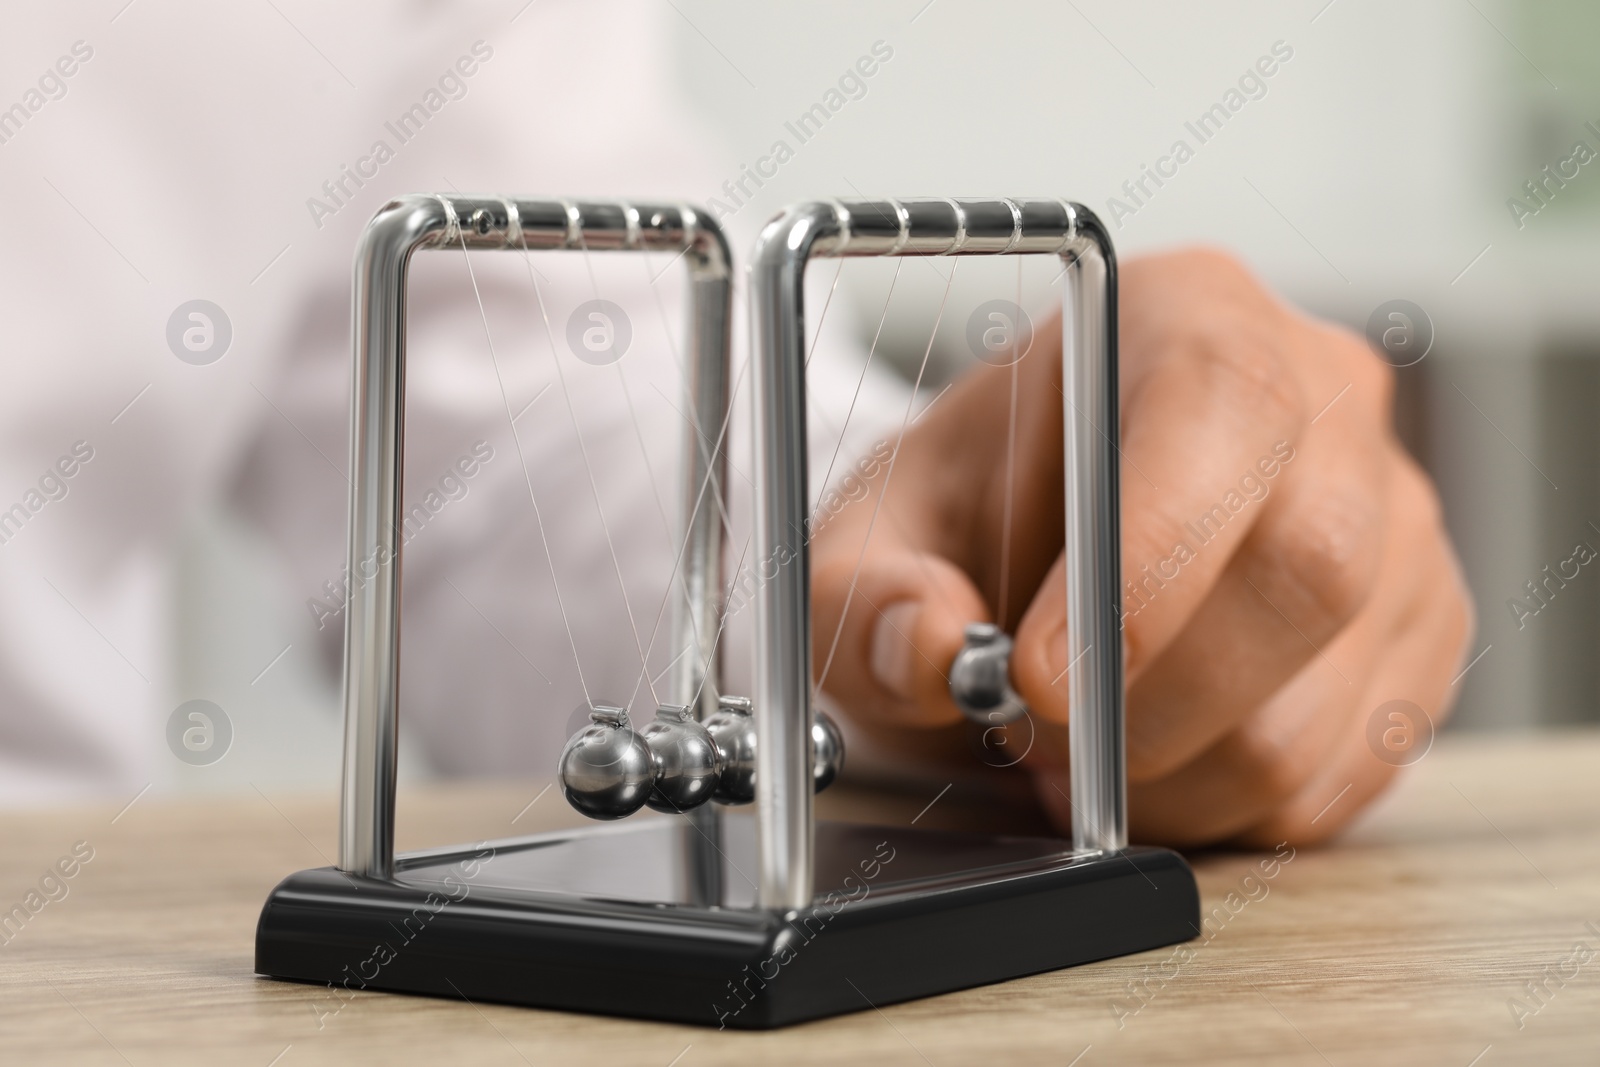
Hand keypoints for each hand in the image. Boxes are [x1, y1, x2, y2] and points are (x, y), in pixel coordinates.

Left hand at [809, 249, 1473, 846]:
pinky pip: (1347, 773)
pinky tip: (1151, 768)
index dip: (1145, 562)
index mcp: (1188, 314)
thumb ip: (863, 586)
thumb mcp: (875, 530)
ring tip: (1077, 757)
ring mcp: (1395, 519)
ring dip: (1173, 778)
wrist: (1032, 539)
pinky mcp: (1418, 632)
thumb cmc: (973, 508)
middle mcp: (1323, 398)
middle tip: (1039, 743)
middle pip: (1311, 567)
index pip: (1225, 408)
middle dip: (1152, 705)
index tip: (1038, 681)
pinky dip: (1224, 810)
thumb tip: (926, 646)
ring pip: (1325, 703)